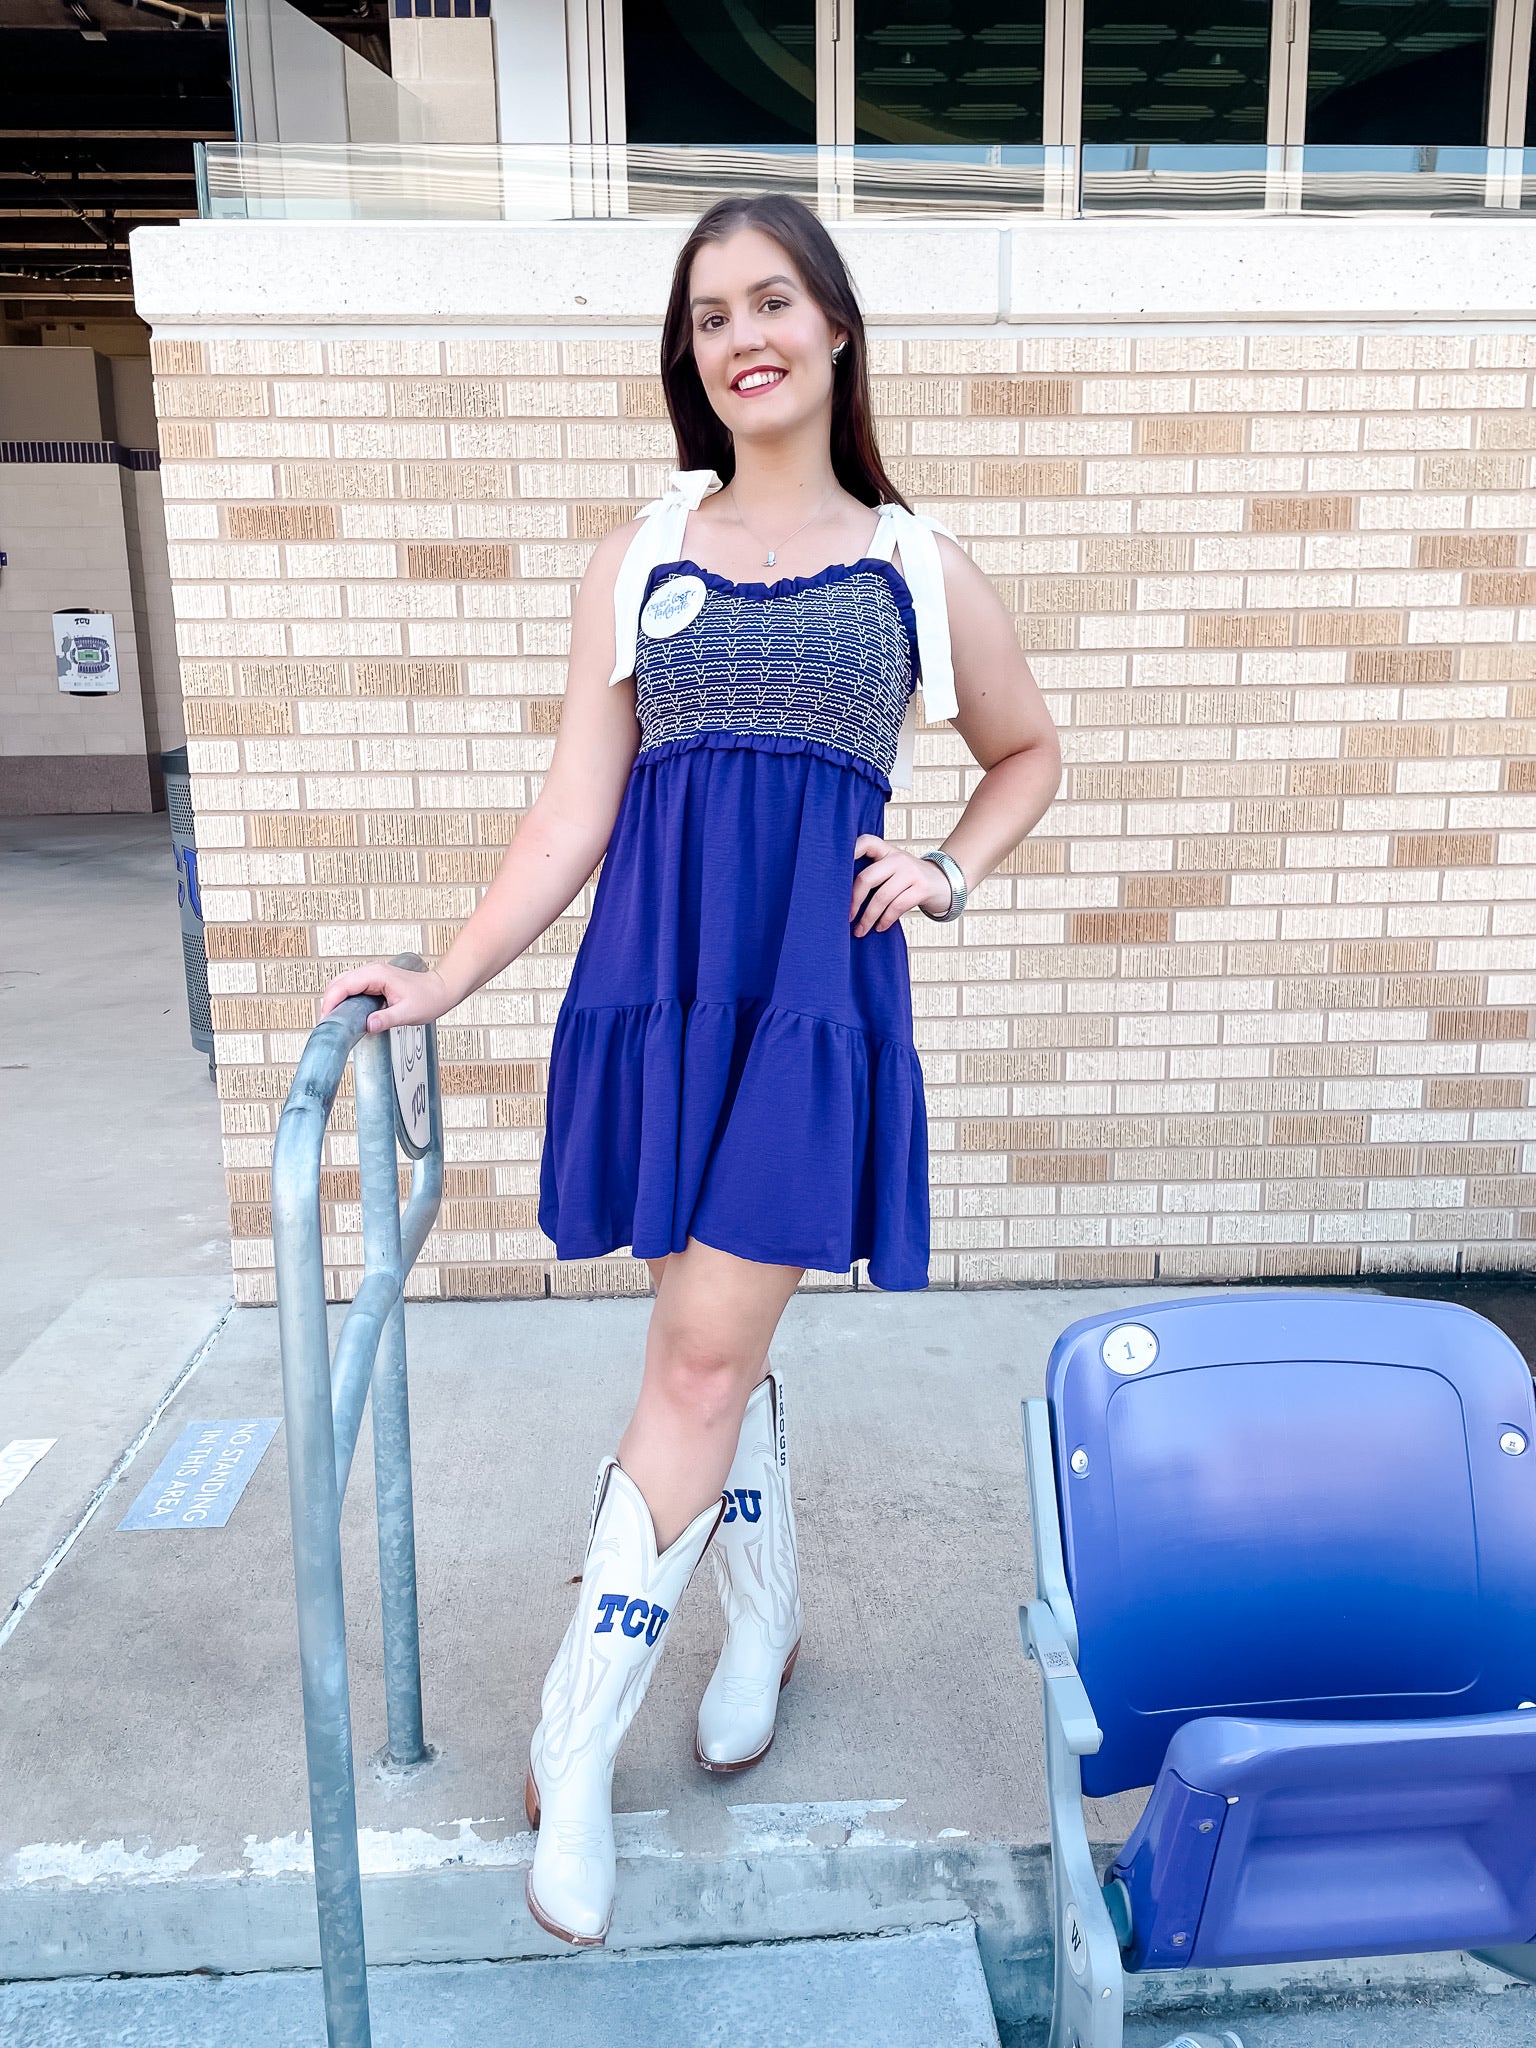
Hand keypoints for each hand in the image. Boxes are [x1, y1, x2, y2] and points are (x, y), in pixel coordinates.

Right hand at [319, 961, 451, 1032]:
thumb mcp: (408, 1013)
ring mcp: (372, 976)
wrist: (440, 991)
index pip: (344, 985)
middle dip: (329, 1001)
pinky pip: (351, 988)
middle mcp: (371, 972)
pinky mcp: (373, 982)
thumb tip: (368, 1025)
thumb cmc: (428, 999)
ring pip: (342, 985)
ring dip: (335, 1000)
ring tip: (334, 1021)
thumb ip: (387, 1019)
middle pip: (338, 983)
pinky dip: (343, 999)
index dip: (331, 1001)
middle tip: (327, 1024)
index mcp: (377, 975)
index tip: (326, 1019)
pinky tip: (345, 1014)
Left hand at [849, 834, 952, 935]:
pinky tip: (880, 927)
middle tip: (847, 917)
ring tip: (861, 930)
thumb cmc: (908, 878)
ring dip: (868, 918)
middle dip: (854, 901)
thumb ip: (874, 872)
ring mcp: (911, 872)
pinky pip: (897, 907)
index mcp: (886, 850)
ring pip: (882, 897)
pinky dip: (885, 920)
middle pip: (867, 878)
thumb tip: (841, 897)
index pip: (865, 842)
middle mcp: (898, 858)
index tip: (834, 873)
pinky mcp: (922, 888)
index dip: (849, 852)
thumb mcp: (893, 868)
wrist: (944, 882)